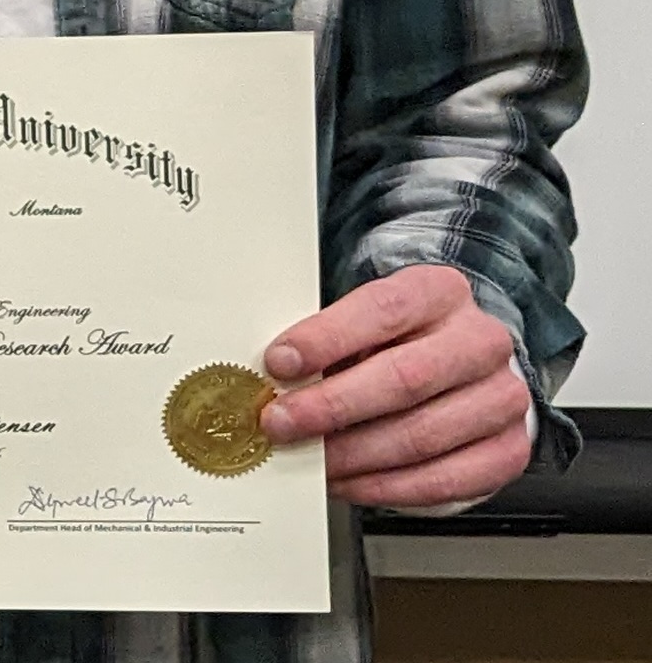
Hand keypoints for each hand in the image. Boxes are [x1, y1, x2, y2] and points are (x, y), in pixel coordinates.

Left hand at [262, 265, 532, 506]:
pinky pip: (443, 480)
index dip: (326, 339)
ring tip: (309, 458)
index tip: (279, 363)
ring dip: (353, 455)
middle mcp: (481, 342)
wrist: (463, 367)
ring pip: (422, 435)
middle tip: (281, 423)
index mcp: (440, 293)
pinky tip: (349, 482)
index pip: (383, 309)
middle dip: (331, 406)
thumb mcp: (363, 322)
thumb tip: (272, 378)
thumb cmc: (399, 342)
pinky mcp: (508, 451)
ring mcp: (502, 399)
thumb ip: (325, 342)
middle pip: (404, 378)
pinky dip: (385, 487)